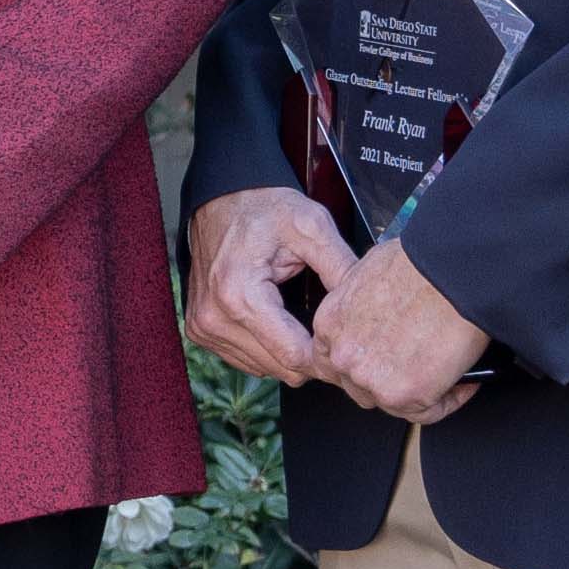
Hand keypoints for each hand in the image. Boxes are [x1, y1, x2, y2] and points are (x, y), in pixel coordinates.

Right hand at [183, 185, 355, 388]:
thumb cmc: (265, 209)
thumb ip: (341, 268)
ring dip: (289, 355)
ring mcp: (203, 327)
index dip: (329, 356)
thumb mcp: (312, 227)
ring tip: (307, 327)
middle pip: (281, 368)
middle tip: (334, 332)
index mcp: (240, 295)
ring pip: (264, 369)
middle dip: (312, 357)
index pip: (294, 355)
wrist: (221, 199)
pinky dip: (268, 350)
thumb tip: (368, 308)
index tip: (351, 345)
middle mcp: (214, 318)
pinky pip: (245, 360)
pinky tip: (282, 326)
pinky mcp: (200, 330)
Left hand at [309, 237, 491, 423]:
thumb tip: (377, 305)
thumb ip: (361, 300)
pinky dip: (448, 400)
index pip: (331, 360)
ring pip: (390, 402)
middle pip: (358, 386)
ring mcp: (371, 379)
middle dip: (385, 379)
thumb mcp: (369, 270)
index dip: (359, 364)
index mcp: (330, 324)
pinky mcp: (405, 395)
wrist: (452, 271)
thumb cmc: (420, 263)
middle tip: (416, 366)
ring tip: (443, 372)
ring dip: (416, 391)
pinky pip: (427, 412)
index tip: (381, 362)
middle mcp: (344, 356)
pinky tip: (463, 383)